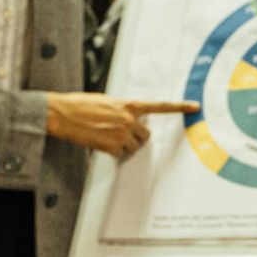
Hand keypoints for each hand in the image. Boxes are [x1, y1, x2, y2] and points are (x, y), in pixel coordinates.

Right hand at [44, 93, 197, 159]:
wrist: (62, 113)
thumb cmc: (80, 106)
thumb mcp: (106, 102)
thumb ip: (122, 110)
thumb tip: (129, 119)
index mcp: (129, 104)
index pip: (160, 106)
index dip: (179, 107)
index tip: (195, 106)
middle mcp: (129, 118)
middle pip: (146, 136)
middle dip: (136, 138)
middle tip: (120, 135)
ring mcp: (122, 132)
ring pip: (134, 147)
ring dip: (124, 146)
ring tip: (106, 136)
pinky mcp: (112, 145)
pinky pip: (121, 154)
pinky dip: (113, 152)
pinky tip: (100, 143)